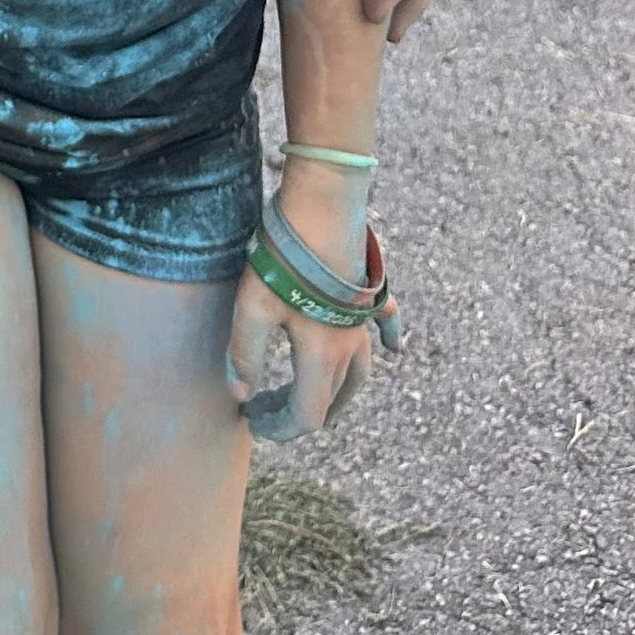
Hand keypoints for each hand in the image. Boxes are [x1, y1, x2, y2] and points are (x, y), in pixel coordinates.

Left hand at [227, 166, 379, 443]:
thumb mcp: (253, 306)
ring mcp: (362, 320)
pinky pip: (385, 324)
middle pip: (330, 398)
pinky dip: (388, 339)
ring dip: (338, 392)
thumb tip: (241, 394)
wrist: (323, 205)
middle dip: (297, 411)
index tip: (252, 421)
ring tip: (319, 398)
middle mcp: (349, 345)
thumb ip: (245, 354)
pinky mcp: (368, 293)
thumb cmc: (285, 258)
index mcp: (322, 356)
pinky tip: (393, 346)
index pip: (307, 414)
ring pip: (359, 372)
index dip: (280, 428)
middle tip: (265, 404)